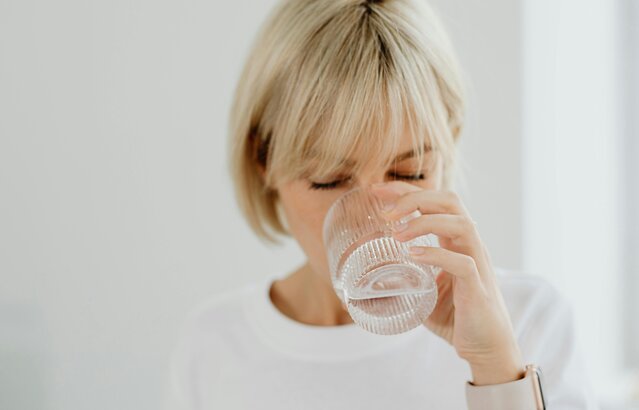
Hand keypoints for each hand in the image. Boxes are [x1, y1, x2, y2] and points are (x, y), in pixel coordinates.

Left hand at [371, 181, 525, 385]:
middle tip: (386, 211)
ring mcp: (477, 264)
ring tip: (397, 234)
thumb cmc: (456, 317)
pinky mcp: (478, 288)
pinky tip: (414, 256)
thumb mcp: (423, 293)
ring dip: (425, 223)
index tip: (376, 190)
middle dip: (415, 198)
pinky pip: (463, 262)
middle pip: (450, 201)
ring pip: (461, 224)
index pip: (434, 202)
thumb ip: (402, 281)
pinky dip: (437, 255)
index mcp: (456, 241)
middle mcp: (469, 245)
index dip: (406, 191)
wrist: (487, 348)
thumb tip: (365, 281)